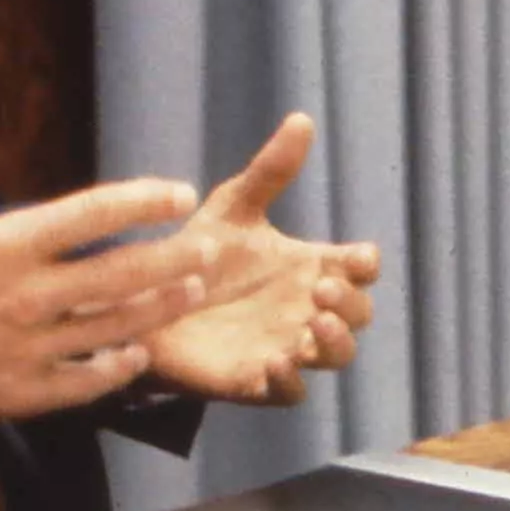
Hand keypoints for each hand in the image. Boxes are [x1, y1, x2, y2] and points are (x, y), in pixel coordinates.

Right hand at [0, 130, 208, 458]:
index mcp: (2, 245)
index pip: (91, 214)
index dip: (142, 200)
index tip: (178, 192)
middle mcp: (24, 296)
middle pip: (120, 274)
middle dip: (173, 259)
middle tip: (210, 248)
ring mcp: (23, 350)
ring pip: (113, 328)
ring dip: (159, 309)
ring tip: (192, 293)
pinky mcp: (14, 395)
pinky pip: (81, 383)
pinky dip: (116, 369)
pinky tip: (138, 355)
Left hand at [142, 113, 378, 404]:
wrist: (144, 300)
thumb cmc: (199, 254)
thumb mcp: (234, 206)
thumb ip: (271, 170)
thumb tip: (302, 118)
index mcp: (309, 267)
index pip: (359, 269)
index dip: (365, 265)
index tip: (356, 257)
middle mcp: (305, 309)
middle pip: (359, 314)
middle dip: (351, 303)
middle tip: (319, 289)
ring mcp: (286, 345)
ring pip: (336, 356)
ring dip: (335, 342)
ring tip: (313, 325)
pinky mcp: (255, 379)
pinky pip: (291, 392)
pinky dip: (291, 381)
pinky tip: (275, 361)